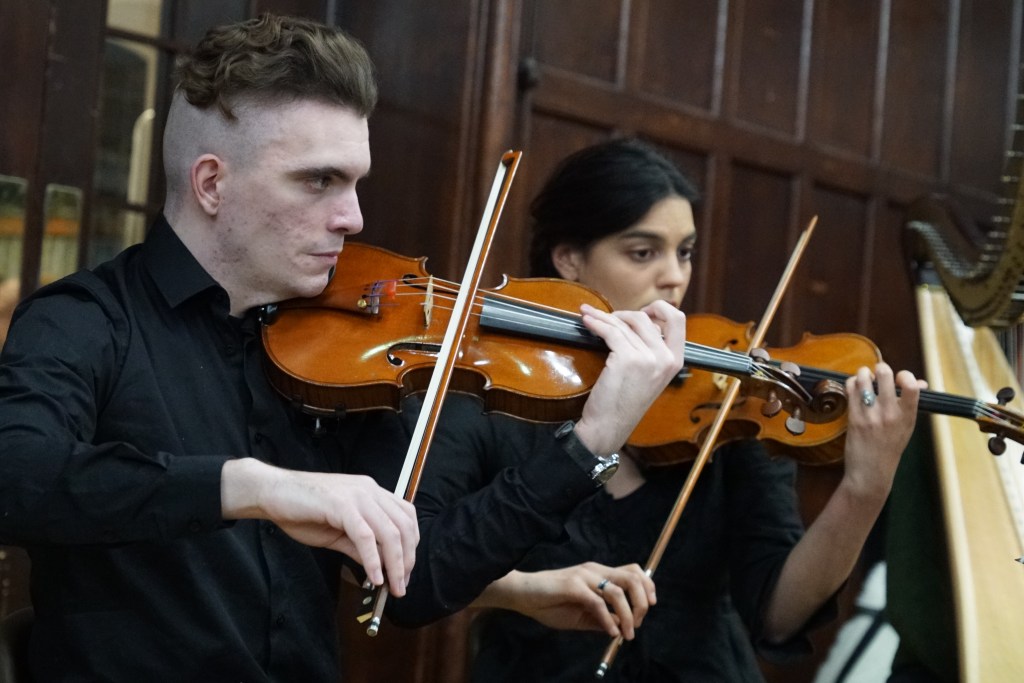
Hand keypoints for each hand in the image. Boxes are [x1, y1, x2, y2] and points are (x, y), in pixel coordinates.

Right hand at [221, 459, 418, 595]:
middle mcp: (369, 490)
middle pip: (403, 526)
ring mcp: (357, 495)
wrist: (271, 493)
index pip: (406, 517)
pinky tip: (373, 577)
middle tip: (401, 585)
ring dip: (395, 564)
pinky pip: (365, 536)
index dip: (411, 546)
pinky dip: (373, 560)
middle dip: (407, 559)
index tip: (405, 573)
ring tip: (392, 587)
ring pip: (389, 532)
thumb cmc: (302, 510)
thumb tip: (379, 567)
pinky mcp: (342, 505)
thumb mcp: (338, 532)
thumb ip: (359, 546)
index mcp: (371, 492)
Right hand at [483, 563, 655, 638]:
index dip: (647, 588)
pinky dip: (608, 620)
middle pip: (633, 578)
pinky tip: (610, 633)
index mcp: (599, 573)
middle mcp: (595, 570)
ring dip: (627, 616)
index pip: (633, 572)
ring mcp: (584, 576)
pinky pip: (598, 603)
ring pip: (618, 591)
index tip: (648, 608)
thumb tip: (622, 627)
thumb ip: (602, 618)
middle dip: (641, 603)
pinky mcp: (573, 586)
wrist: (522, 595)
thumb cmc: (550, 603)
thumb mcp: (582, 614)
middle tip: (636, 625)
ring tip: (626, 634)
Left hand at [574, 301, 686, 454]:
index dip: (659, 308)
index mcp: (676, 361)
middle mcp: (666, 358)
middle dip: (624, 313)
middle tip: (609, 318)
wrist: (608, 426)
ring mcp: (648, 358)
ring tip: (590, 315)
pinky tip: (587, 321)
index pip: (678, 319)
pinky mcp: (626, 359)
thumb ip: (652, 351)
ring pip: (623, 323)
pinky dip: (596, 323)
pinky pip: (610, 331)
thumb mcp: (650, 376)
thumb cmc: (624, 402)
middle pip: (646, 317)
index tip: (642, 310)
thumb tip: (639, 322)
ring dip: (603, 316)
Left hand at [841, 362, 925, 500]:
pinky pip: (850, 390)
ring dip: (863, 374)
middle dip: (880, 368)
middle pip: (884, 375)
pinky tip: (854, 388)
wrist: (871, 473)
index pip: (911, 386)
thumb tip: (920, 383)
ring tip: (864, 379)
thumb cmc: (890, 448)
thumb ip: (912, 403)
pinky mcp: (854, 418)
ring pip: (863, 379)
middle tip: (878, 374)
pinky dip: (851, 383)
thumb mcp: (907, 427)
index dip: (905, 374)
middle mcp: (890, 414)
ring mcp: (871, 415)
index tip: (899, 378)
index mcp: (908, 416)